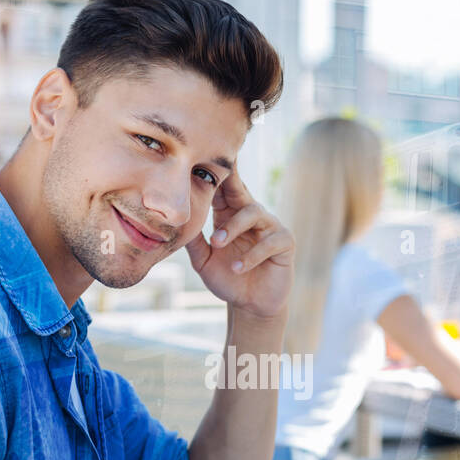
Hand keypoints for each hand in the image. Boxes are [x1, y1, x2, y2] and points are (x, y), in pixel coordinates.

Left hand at [185, 170, 292, 320]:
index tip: (203, 153)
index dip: (215, 173)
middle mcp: (252, 216)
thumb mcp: (204, 261)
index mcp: (231, 215)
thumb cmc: (227, 279)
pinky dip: (253, 255)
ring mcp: (270, 227)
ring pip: (254, 213)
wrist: (249, 306)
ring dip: (233, 227)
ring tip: (218, 244)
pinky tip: (238, 268)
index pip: (223, 190)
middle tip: (216, 172)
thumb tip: (174, 222)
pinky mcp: (285, 243)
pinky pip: (270, 242)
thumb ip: (194, 242)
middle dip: (229, 179)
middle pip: (240, 190)